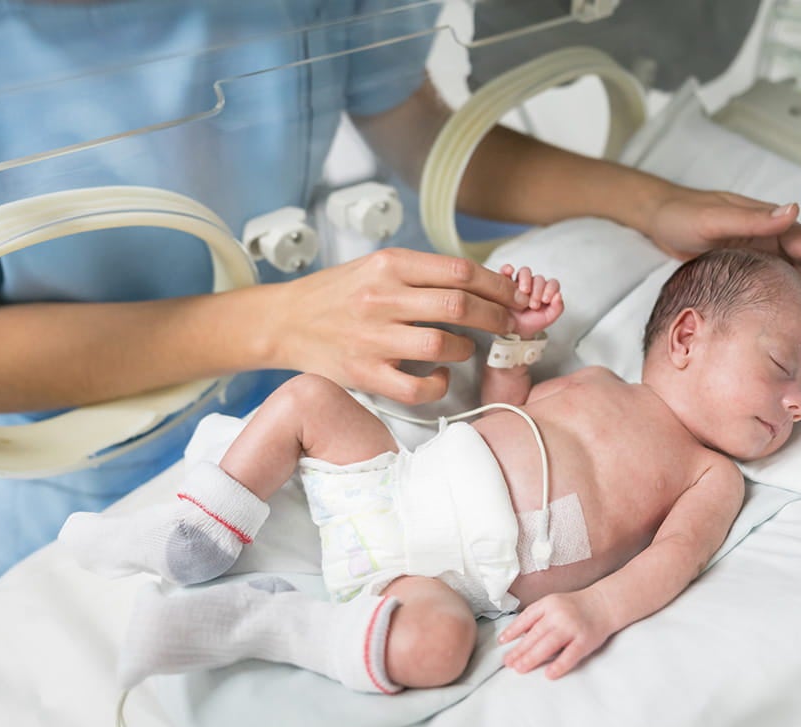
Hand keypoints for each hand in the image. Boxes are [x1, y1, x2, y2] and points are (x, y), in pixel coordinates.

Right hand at [269, 248, 527, 404]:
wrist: (284, 321)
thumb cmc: (337, 294)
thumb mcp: (376, 266)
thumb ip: (423, 274)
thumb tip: (482, 285)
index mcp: (389, 265)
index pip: (460, 272)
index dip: (499, 287)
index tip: (516, 297)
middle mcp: (381, 298)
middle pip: (460, 306)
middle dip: (496, 317)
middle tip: (508, 324)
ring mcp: (372, 338)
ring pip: (443, 345)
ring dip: (466, 349)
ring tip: (463, 347)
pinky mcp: (364, 373)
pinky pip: (418, 387)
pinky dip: (439, 383)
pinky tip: (439, 375)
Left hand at [498, 590, 612, 679]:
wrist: (604, 603)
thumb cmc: (575, 607)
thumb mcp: (554, 603)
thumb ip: (537, 616)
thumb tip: (517, 634)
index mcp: (548, 604)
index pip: (526, 617)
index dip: (513, 630)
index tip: (502, 642)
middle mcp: (558, 614)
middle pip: (535, 634)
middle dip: (519, 650)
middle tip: (507, 662)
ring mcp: (572, 627)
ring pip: (548, 645)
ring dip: (532, 658)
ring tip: (519, 668)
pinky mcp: (585, 640)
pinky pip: (570, 655)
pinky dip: (559, 665)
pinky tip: (549, 674)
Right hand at [499, 265, 564, 337]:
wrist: (514, 330)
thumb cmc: (531, 323)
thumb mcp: (548, 318)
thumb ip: (557, 308)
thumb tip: (559, 295)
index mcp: (546, 291)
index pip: (552, 283)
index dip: (551, 289)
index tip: (546, 300)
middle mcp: (533, 285)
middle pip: (538, 278)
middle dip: (537, 291)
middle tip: (533, 305)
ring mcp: (519, 283)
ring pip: (525, 272)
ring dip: (525, 280)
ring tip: (523, 292)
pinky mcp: (506, 282)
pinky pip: (506, 271)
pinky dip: (507, 269)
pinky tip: (509, 272)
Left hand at [646, 187, 800, 334]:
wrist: (660, 220)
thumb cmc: (682, 215)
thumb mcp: (714, 218)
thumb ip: (753, 218)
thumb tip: (795, 211)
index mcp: (771, 222)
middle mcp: (773, 236)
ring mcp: (764, 252)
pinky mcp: (752, 266)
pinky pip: (780, 284)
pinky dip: (790, 302)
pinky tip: (785, 326)